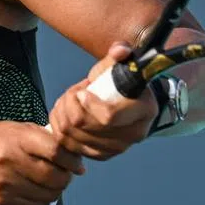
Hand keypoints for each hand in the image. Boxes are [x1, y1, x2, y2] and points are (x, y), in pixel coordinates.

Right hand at [0, 121, 85, 204]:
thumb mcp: (9, 129)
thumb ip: (38, 136)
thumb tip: (68, 148)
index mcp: (14, 139)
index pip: (55, 151)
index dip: (71, 159)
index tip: (77, 162)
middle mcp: (10, 162)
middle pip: (55, 176)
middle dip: (67, 176)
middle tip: (67, 172)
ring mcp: (6, 185)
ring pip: (49, 194)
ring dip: (57, 189)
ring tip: (52, 181)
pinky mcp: (4, 202)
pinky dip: (44, 199)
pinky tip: (39, 190)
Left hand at [48, 41, 158, 161]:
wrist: (124, 101)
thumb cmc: (120, 81)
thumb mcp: (120, 64)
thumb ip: (120, 53)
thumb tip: (120, 49)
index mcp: (144, 110)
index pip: (108, 116)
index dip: (88, 104)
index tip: (82, 91)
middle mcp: (135, 134)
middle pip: (85, 127)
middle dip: (70, 107)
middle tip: (72, 94)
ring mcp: (118, 148)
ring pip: (73, 137)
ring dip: (62, 116)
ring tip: (67, 102)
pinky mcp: (102, 155)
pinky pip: (70, 147)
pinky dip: (61, 130)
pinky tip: (64, 116)